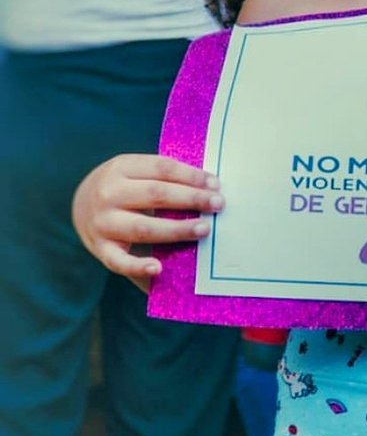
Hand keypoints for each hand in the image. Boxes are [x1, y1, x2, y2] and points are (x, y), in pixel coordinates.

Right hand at [72, 154, 223, 290]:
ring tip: (203, 229)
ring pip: (143, 227)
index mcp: (121, 167)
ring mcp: (102, 222)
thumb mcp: (136, 171)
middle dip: (191, 199)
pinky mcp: (100, 248)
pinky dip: (137, 266)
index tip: (215, 184)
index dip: (191, 176)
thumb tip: (210, 187)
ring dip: (176, 229)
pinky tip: (158, 268)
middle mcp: (108, 193)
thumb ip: (164, 177)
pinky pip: (119, 261)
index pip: (162, 168)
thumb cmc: (123, 187)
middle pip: (156, 195)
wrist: (80, 205)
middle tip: (218, 204)